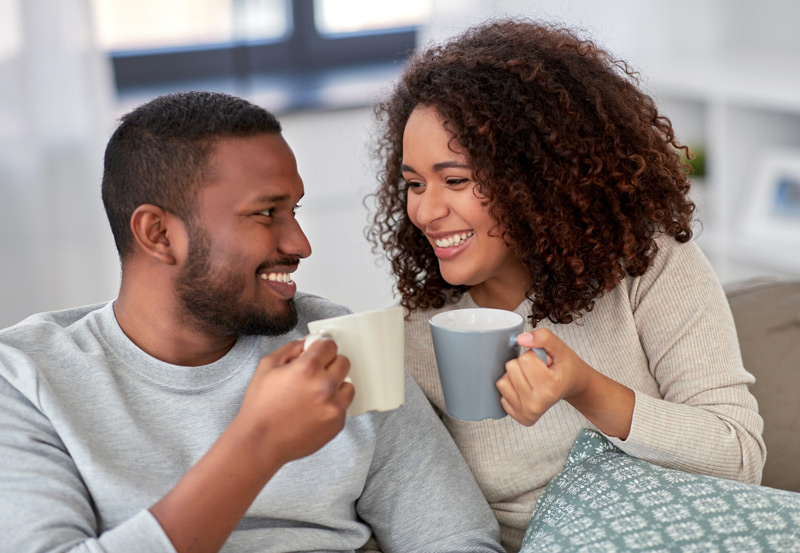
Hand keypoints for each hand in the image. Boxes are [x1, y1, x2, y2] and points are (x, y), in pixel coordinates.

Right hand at [235, 338, 353, 465]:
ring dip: (336, 385)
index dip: (320, 348)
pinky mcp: (337, 423)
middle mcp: (325, 385)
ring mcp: (334, 406)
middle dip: (330, 364)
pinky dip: (333, 405)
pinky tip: (315, 409)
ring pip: (348, 384)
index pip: (330, 345)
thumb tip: (308, 342)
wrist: (260, 442)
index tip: (317, 353)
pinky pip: (344, 405)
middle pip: (343, 362)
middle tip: (315, 373)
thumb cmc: (260, 407)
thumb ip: (291, 349)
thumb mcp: (267, 366)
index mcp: (307, 367)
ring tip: (316, 393)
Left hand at [496, 329, 590, 425]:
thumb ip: (543, 337)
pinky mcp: (519, 417)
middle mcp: (537, 404)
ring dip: (515, 376)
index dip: (534, 355)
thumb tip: (521, 339)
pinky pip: (501, 393)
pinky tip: (527, 389)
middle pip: (511, 368)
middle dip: (523, 364)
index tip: (545, 363)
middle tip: (539, 371)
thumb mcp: (560, 348)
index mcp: (550, 388)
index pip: (525, 359)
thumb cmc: (566, 368)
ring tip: (532, 379)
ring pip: (502, 381)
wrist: (572, 385)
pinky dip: (512, 387)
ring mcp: (527, 413)